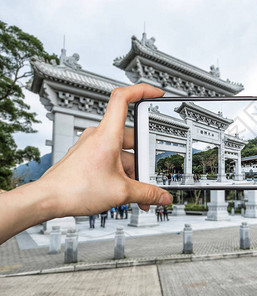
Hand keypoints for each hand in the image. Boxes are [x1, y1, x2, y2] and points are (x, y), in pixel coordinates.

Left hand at [40, 84, 171, 216]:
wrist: (48, 199)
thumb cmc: (73, 189)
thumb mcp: (121, 192)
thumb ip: (147, 193)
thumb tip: (163, 196)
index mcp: (107, 135)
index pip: (123, 98)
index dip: (142, 91)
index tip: (157, 94)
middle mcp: (98, 136)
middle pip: (131, 137)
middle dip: (144, 159)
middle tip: (150, 173)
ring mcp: (92, 146)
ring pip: (122, 153)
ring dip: (133, 172)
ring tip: (138, 192)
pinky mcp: (88, 157)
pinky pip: (112, 160)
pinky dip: (122, 174)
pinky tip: (126, 191)